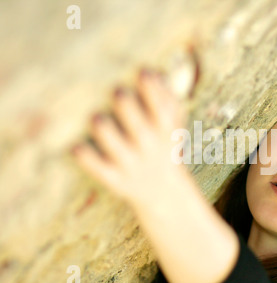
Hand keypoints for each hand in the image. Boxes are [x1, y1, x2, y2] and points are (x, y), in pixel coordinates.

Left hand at [70, 69, 187, 208]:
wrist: (164, 193)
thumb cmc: (165, 147)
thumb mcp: (174, 126)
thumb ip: (168, 97)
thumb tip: (153, 70)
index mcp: (165, 129)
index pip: (160, 104)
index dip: (149, 85)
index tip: (142, 72)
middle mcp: (148, 145)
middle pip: (131, 115)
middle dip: (122, 99)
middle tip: (117, 92)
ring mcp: (130, 162)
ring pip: (108, 136)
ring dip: (101, 123)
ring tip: (97, 118)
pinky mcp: (114, 179)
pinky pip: (95, 166)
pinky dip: (84, 155)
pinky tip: (77, 146)